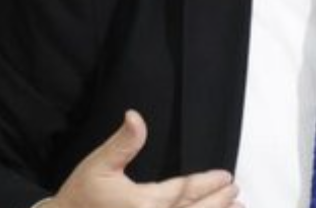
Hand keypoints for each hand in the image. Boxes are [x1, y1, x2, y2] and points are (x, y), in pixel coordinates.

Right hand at [46, 110, 240, 207]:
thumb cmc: (80, 197)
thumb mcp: (99, 165)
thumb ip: (123, 143)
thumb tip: (135, 117)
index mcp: (142, 204)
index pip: (185, 191)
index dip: (208, 183)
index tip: (226, 177)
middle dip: (219, 201)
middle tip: (236, 190)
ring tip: (236, 207)